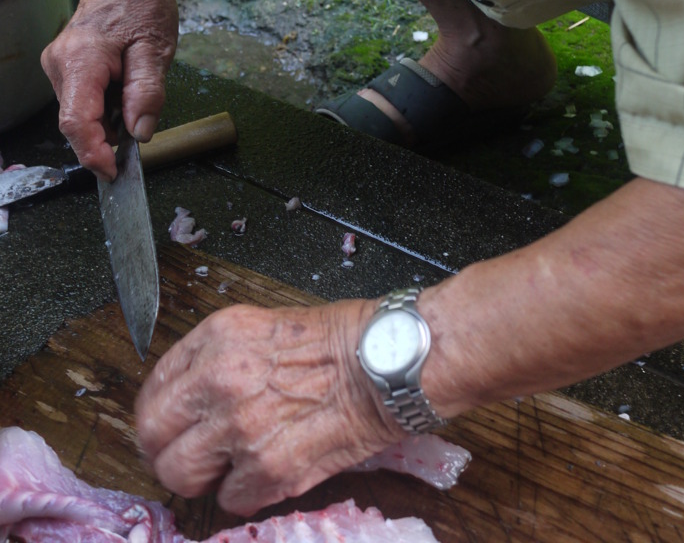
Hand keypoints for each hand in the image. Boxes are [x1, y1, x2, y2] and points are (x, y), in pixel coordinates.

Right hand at [41, 0, 177, 178]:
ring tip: (135, 100)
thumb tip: (140, 132)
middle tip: (139, 137)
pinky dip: (104, 110)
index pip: (77, 121)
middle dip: (106, 140)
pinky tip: (123, 94)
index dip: (93, 153)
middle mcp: (60, 65)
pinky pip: (82, 101)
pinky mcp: (65, 68)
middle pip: (77, 122)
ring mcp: (59, 67)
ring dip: (107, 123)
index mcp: (81, 59)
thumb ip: (146, 92)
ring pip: (79, 114)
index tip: (114, 172)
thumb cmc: (141, 2)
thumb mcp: (156, 48)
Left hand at [135, 301, 399, 514]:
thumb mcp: (265, 324)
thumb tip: (191, 393)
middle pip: (153, 434)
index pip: (155, 386)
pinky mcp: (268, 469)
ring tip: (226, 468)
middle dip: (166, 450)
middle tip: (186, 455)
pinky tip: (266, 471)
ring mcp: (241, 427)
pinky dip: (245, 494)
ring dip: (200, 477)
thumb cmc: (341, 339)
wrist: (388, 363)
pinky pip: (230, 499)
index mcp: (218, 337)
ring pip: (180, 474)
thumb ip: (220, 356)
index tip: (168, 423)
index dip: (158, 411)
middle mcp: (220, 380)